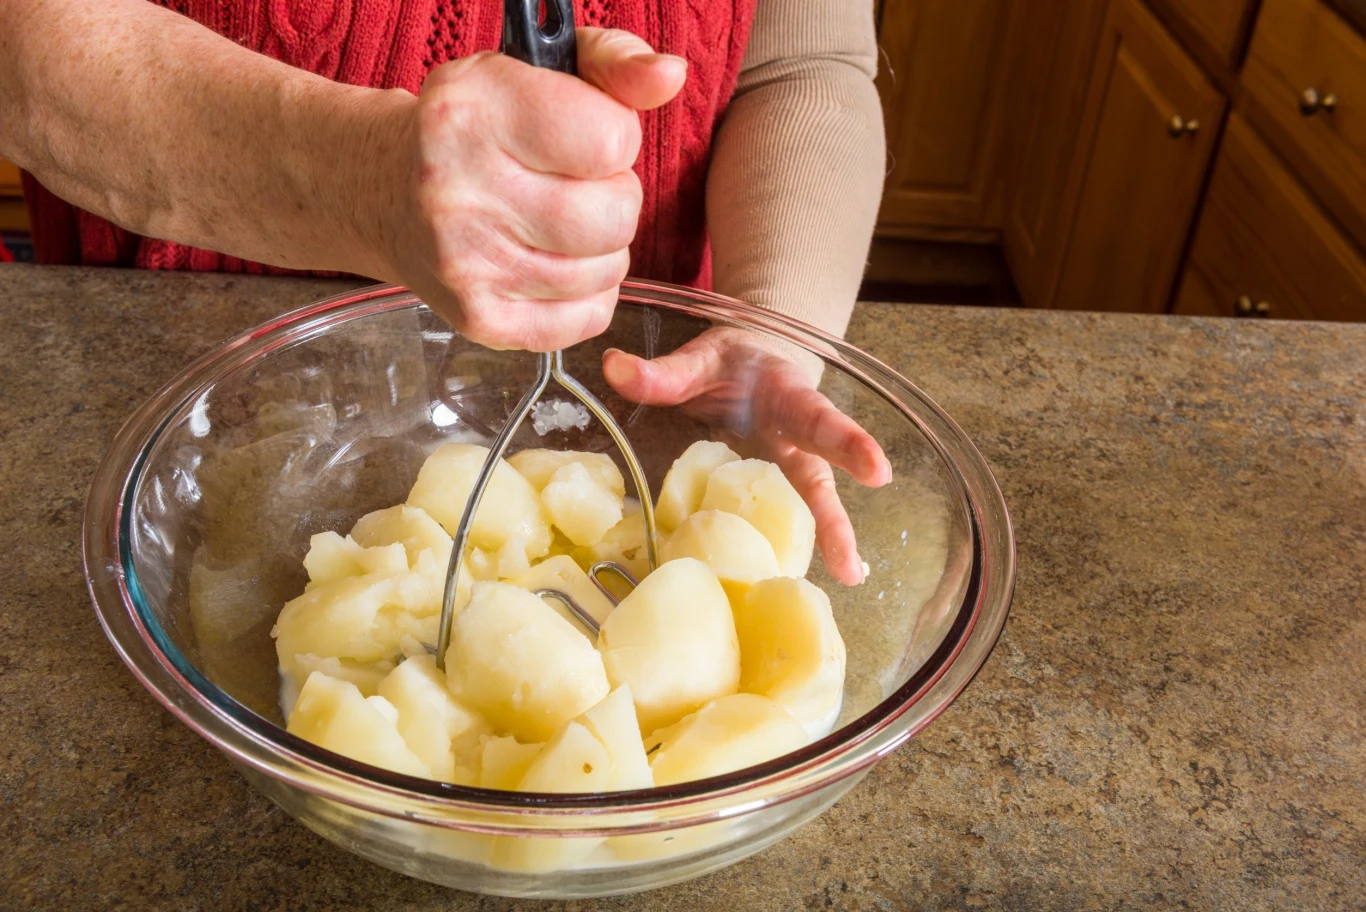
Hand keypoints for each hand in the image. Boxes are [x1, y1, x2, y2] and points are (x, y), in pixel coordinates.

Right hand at [377, 29, 685, 350]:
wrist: (380, 189)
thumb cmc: (475, 125)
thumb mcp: (535, 70)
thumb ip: (613, 63)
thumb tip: (670, 74)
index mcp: (474, 111)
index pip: (609, 142)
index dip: (615, 139)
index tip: (585, 138)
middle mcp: (459, 189)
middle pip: (614, 215)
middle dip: (616, 199)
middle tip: (580, 187)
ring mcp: (465, 263)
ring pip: (606, 271)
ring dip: (604, 249)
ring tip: (565, 224)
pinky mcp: (478, 318)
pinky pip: (586, 320)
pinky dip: (589, 296)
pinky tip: (558, 264)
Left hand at [602, 328, 892, 585]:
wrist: (750, 365)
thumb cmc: (733, 363)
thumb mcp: (701, 358)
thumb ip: (663, 371)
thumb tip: (615, 369)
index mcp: (787, 398)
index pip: (818, 418)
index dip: (847, 444)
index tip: (878, 471)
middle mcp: (794, 441)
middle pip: (819, 483)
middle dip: (837, 521)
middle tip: (854, 564)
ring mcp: (784, 471)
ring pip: (807, 511)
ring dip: (824, 545)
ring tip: (846, 580)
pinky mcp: (768, 493)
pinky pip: (777, 524)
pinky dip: (785, 552)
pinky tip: (789, 584)